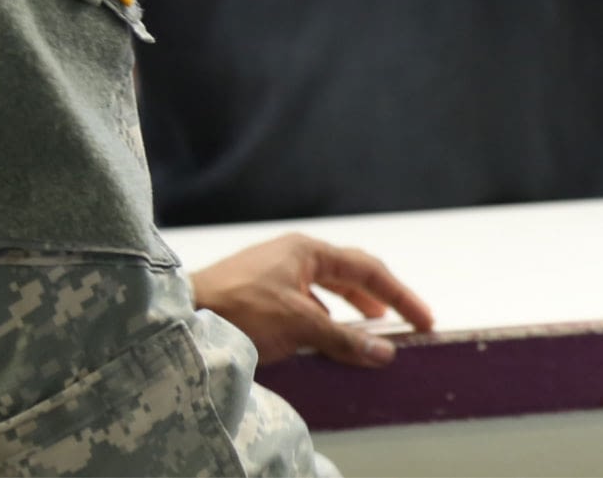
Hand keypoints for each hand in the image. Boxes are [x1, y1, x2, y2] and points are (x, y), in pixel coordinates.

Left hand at [189, 232, 433, 368]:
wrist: (178, 316)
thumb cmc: (238, 309)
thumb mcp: (298, 325)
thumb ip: (344, 338)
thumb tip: (385, 353)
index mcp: (307, 250)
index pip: (368, 270)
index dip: (401, 296)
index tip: (424, 319)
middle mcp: (293, 255)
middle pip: (348, 273)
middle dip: (378, 298)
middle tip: (404, 322)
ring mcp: (274, 272)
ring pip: (325, 288)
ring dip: (350, 309)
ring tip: (368, 331)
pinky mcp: (258, 292)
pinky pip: (304, 301)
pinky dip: (323, 318)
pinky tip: (323, 338)